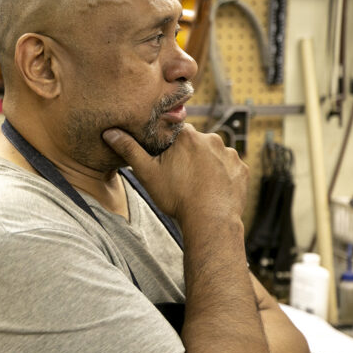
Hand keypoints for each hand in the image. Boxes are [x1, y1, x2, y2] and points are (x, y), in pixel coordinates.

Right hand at [102, 124, 247, 228]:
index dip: (169, 147)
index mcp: (187, 135)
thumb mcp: (147, 173)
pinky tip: (212, 190)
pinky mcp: (242, 170)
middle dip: (188, 156)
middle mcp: (212, 139)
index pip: (176, 133)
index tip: (166, 163)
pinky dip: (222, 176)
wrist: (210, 221)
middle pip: (195, 143)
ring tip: (197, 186)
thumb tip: (110, 132)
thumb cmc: (177, 197)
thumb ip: (129, 149)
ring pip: (213, 155)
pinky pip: (230, 168)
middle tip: (180, 178)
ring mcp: (230, 154)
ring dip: (206, 165)